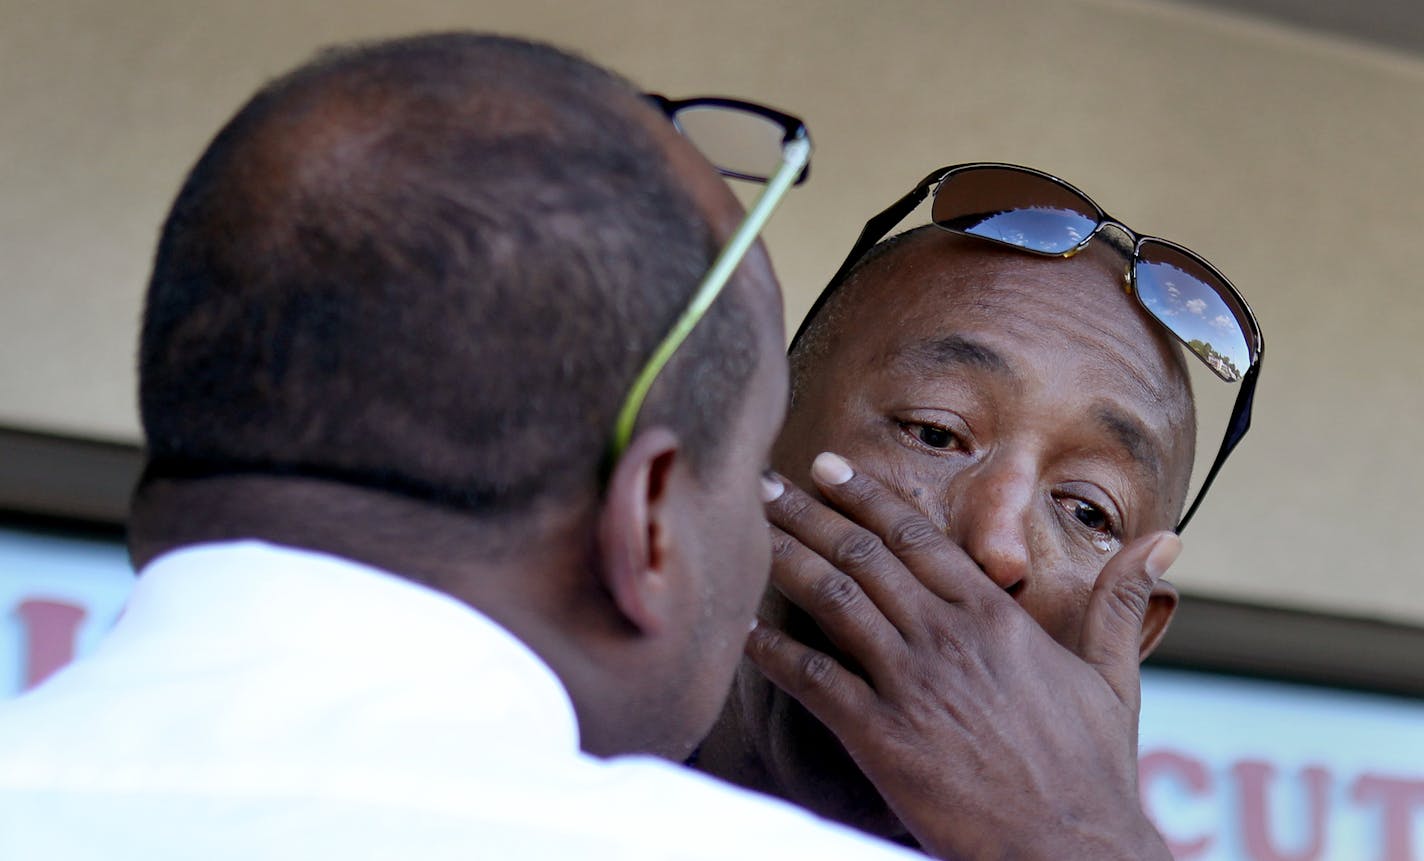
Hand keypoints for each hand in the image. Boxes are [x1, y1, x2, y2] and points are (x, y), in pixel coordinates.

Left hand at [747, 452, 1177, 860]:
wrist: (1070, 849)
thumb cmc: (1091, 768)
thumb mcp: (1112, 674)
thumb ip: (1120, 599)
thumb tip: (1166, 539)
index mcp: (993, 615)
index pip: (916, 534)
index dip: (866, 495)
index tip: (828, 467)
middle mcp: (946, 636)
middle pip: (863, 554)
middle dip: (807, 513)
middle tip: (765, 483)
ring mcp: (911, 683)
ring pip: (833, 599)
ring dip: (785, 559)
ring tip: (748, 530)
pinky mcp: (882, 736)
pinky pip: (814, 681)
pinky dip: (775, 653)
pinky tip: (744, 635)